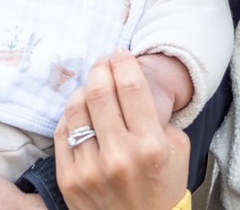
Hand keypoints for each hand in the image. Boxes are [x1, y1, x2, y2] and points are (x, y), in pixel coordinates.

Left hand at [56, 49, 189, 209]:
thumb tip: (129, 81)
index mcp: (150, 145)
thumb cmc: (162, 186)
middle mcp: (119, 156)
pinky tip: (80, 112)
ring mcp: (91, 170)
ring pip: (76, 109)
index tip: (120, 54)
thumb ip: (157, 116)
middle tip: (103, 63)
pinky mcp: (69, 180)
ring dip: (82, 88)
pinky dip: (70, 115)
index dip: (123, 62)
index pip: (131, 87)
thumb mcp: (177, 149)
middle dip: (100, 68)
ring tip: (91, 86)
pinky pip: (62, 133)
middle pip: (99, 92)